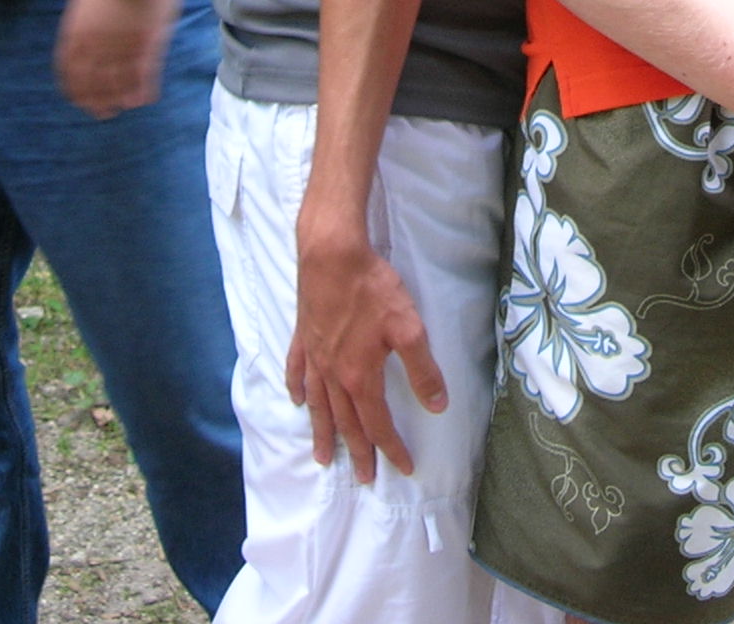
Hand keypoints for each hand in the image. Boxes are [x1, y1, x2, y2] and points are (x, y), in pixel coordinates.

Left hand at [54, 0, 177, 116]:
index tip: (78, 100)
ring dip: (118, 100)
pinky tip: (144, 99)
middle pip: (91, 84)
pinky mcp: (145, 45)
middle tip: (101, 112)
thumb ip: (82, 26)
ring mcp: (120, 46)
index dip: (75, 90)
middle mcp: (94, 45)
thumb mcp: (85, 1)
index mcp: (76, 33)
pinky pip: (143, 77)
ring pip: (117, 85)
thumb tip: (81, 42)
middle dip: (95, 102)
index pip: (69, 72)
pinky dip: (143, 91)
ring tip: (122, 108)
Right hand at [286, 211, 446, 482]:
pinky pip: (297, 371)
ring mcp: (314, 357)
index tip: (402, 468)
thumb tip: (437, 406)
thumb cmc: (372, 289)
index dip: (392, 447)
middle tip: (363, 478)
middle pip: (346, 422)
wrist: (331, 254)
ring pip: (318, 405)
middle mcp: (333, 374)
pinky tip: (296, 400)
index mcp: (359, 376)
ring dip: (323, 433)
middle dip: (357, 451)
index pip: (378, 423)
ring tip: (322, 457)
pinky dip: (297, 389)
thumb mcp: (409, 328)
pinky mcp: (303, 337)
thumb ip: (422, 368)